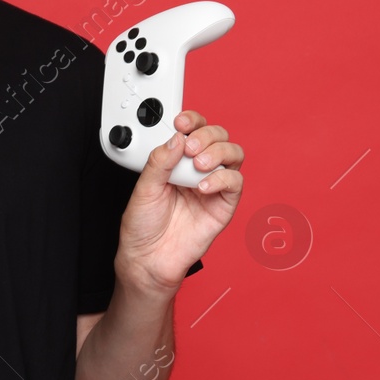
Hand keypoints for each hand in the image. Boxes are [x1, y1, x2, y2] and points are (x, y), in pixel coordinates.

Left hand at [115, 109, 244, 296]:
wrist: (148, 259)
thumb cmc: (144, 226)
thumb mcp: (144, 188)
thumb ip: (159, 161)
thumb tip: (176, 138)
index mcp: (178, 160)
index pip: (194, 129)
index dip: (192, 120)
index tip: (181, 123)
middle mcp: (198, 169)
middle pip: (218, 136)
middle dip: (207, 135)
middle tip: (190, 148)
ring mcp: (213, 186)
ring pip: (233, 154)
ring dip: (218, 152)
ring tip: (198, 165)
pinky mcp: (224, 205)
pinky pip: (236, 183)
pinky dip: (222, 179)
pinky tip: (203, 186)